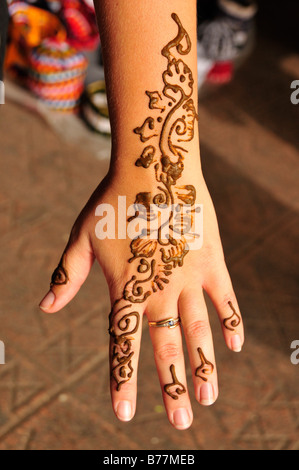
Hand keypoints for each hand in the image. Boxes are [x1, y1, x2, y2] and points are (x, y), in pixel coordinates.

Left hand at [39, 169, 243, 430]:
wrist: (153, 165)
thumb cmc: (112, 201)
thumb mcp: (81, 237)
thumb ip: (67, 276)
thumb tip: (45, 308)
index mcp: (125, 288)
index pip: (122, 344)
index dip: (122, 380)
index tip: (123, 414)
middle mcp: (159, 290)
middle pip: (165, 348)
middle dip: (171, 387)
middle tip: (181, 422)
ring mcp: (188, 277)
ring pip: (198, 331)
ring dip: (204, 366)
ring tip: (209, 399)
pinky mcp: (210, 261)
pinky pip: (224, 298)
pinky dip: (230, 322)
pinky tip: (235, 345)